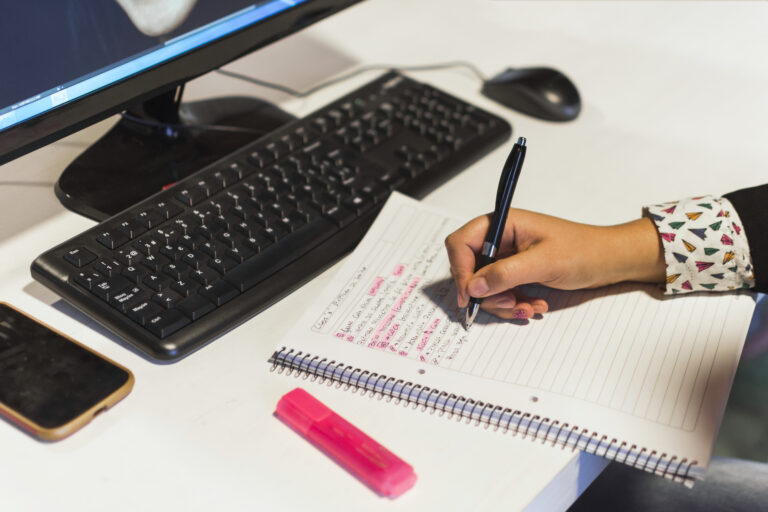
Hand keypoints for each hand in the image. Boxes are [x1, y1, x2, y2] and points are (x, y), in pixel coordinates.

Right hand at [444, 209, 664, 318]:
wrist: (609, 261)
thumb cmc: (583, 251)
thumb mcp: (544, 262)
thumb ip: (505, 274)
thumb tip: (473, 287)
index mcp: (502, 224)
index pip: (462, 243)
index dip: (460, 270)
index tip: (470, 296)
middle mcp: (500, 238)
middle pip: (469, 268)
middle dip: (485, 292)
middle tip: (508, 303)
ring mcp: (506, 256)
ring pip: (484, 285)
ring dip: (501, 302)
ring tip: (528, 307)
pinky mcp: (515, 272)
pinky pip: (500, 292)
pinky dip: (513, 303)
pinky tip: (534, 304)